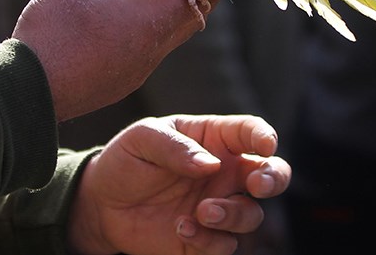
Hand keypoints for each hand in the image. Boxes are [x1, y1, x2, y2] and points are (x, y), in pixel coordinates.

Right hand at [12, 0, 214, 120]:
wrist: (28, 88)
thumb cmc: (56, 30)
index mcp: (151, 21)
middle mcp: (153, 51)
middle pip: (186, 20)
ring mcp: (137, 72)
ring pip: (160, 37)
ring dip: (152, 13)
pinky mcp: (118, 85)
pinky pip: (139, 53)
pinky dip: (134, 32)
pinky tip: (104, 22)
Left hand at [67, 114, 291, 254]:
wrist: (102, 203)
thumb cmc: (128, 159)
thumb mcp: (143, 139)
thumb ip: (175, 147)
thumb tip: (211, 164)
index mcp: (215, 139)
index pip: (250, 132)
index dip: (264, 136)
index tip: (265, 145)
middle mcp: (225, 173)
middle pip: (271, 174)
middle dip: (274, 179)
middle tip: (256, 185)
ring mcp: (218, 206)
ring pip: (251, 214)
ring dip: (233, 214)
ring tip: (202, 211)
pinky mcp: (205, 239)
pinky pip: (224, 245)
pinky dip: (209, 240)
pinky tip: (180, 226)